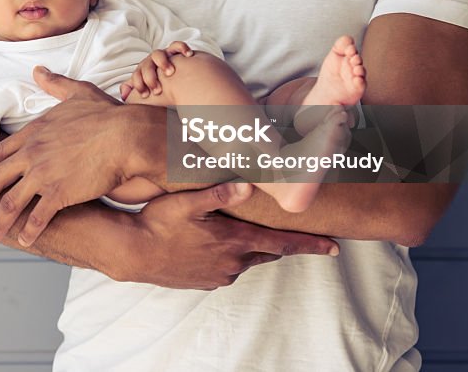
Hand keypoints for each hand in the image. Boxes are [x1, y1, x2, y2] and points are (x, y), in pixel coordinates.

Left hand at [0, 66, 158, 246]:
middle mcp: (31, 154)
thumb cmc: (106, 115)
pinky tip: (24, 240)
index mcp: (33, 133)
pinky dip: (29, 231)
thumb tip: (38, 70)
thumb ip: (54, 84)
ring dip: (0, 221)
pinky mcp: (60, 193)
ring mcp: (43, 175)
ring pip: (11, 202)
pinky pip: (38, 217)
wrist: (126, 136)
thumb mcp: (77, 93)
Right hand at [116, 183, 339, 288]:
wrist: (131, 253)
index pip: (283, 244)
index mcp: (234, 242)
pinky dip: (231, 256)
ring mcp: (217, 276)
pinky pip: (227, 268)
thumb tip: (249, 184)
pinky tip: (216, 243)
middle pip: (269, 252)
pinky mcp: (203, 282)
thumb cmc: (157, 223)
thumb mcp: (187, 200)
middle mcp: (231, 263)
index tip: (335, 248)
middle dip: (282, 243)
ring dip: (251, 247)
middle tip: (295, 232)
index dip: (311, 245)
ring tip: (245, 233)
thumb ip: (220, 192)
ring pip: (247, 260)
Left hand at [120, 41, 194, 100]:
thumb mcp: (147, 93)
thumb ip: (133, 95)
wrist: (181, 80)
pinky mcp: (176, 52)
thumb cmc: (163, 90)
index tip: (146, 95)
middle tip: (158, 91)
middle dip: (150, 78)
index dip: (139, 85)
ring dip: (162, 63)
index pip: (136, 76)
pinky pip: (177, 46)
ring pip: (158, 54)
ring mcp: (163, 56)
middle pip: (145, 66)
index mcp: (143, 72)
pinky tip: (187, 55)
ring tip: (170, 73)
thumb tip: (124, 96)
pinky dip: (181, 48)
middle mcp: (151, 62)